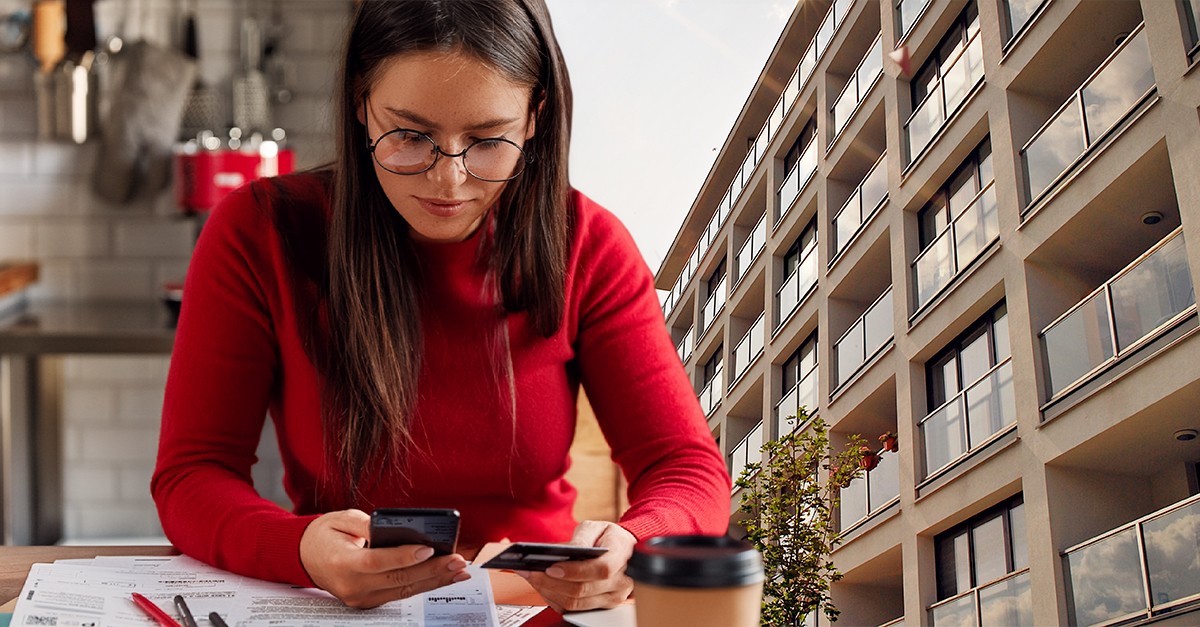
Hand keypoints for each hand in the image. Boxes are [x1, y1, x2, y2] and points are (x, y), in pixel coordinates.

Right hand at [299, 509, 469, 607]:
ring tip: (459, 570)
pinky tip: (443, 576)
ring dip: (434, 581)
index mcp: (341, 562)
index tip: (428, 547)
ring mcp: (360, 598)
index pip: (377, 562)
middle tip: (457, 560)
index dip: (404, 556)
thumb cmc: (326, 534)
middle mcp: (351, 585)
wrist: (305, 557)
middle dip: (431, 570)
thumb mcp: (341, 518)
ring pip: (403, 591)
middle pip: (397, 580)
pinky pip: (400, 594)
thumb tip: (397, 528)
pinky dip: (423, 585)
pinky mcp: (369, 602)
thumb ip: (367, 523)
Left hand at [520, 520, 636, 612]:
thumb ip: (583, 537)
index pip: (601, 569)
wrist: (623, 550)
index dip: (574, 571)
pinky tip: (543, 586)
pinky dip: (554, 599)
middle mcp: (621, 581)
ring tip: (532, 577)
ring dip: (549, 592)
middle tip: (531, 572)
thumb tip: (567, 551)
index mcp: (622, 556)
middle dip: (551, 582)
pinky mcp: (601, 607)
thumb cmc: (609, 537)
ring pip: (575, 604)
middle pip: (582, 590)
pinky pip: (573, 609)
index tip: (551, 567)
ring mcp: (613, 597)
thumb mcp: (596, 527)